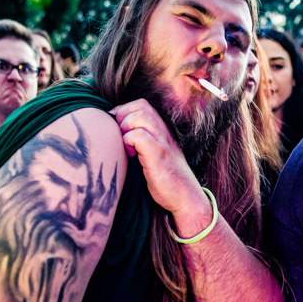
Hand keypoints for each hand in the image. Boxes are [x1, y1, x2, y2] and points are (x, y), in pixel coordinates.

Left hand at [110, 100, 208, 221]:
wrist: (186, 197)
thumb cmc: (167, 178)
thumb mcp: (156, 154)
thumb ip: (143, 141)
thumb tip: (115, 135)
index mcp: (162, 129)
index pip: (141, 104)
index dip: (124, 112)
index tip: (118, 130)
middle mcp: (163, 132)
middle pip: (139, 105)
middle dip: (122, 117)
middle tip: (120, 137)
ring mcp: (162, 143)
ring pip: (139, 116)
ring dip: (125, 128)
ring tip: (126, 145)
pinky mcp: (158, 156)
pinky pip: (138, 136)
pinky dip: (128, 142)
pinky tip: (130, 155)